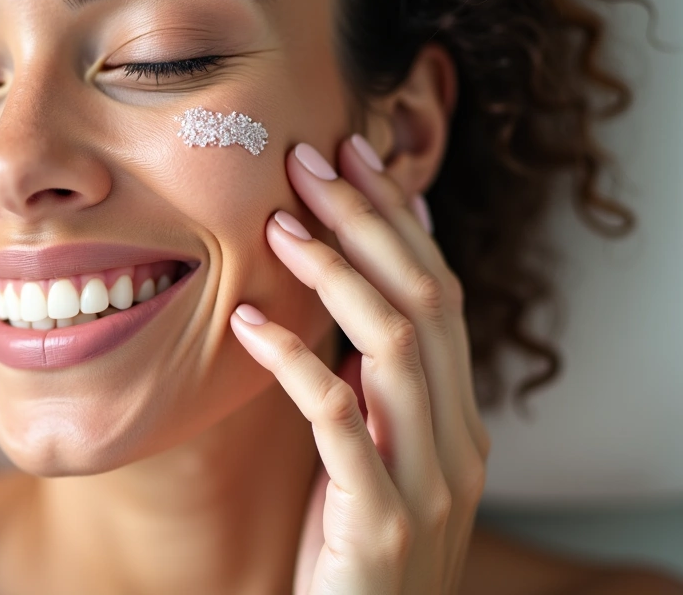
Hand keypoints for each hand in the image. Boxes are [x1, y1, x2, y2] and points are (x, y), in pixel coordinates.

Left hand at [229, 137, 490, 594]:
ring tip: (279, 224)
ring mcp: (427, 481)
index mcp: (458, 420)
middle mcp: (458, 442)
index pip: (440, 295)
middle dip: (370, 222)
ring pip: (397, 346)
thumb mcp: (370, 460)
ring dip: (337, 274)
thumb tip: (357, 307)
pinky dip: (296, 359)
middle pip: (427, 302)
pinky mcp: (379, 518)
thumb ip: (377, 394)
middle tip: (314, 160)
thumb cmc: (349, 551)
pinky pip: (339, 418)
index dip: (399, 221)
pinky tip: (249, 321)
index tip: (355, 157)